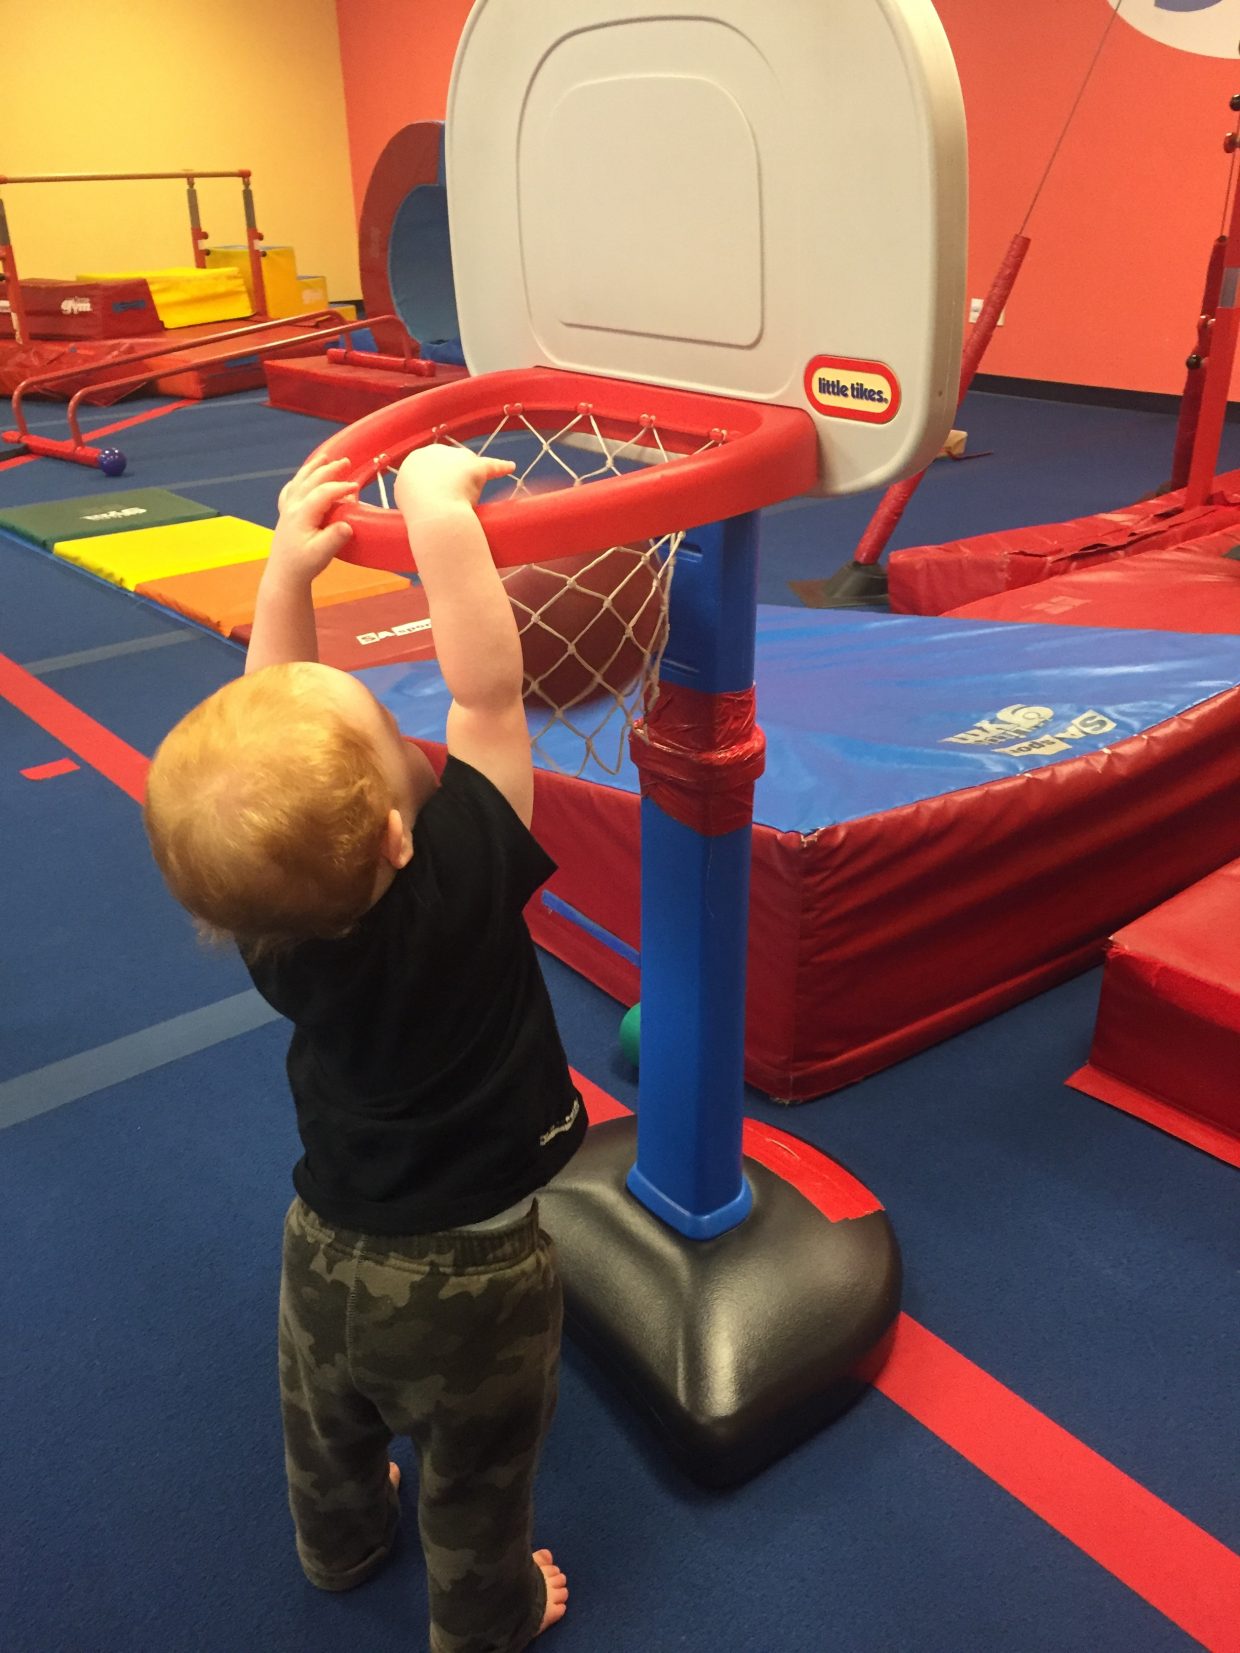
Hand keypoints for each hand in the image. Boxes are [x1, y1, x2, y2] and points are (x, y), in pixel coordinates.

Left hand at [269, 454, 359, 581]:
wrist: (284, 575)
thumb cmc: (304, 565)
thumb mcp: (321, 554)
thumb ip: (334, 538)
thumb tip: (348, 524)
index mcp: (301, 514)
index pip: (322, 493)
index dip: (339, 487)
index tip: (355, 487)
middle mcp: (293, 507)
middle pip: (311, 481)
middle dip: (329, 470)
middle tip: (346, 462)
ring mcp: (287, 509)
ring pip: (300, 481)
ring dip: (314, 468)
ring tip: (325, 458)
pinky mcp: (286, 514)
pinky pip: (291, 490)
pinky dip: (300, 479)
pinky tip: (304, 477)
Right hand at [394, 445, 515, 518]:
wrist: (434, 518)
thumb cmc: (422, 519)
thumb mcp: (410, 504)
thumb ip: (419, 494)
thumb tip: (430, 497)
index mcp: (414, 461)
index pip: (430, 466)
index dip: (438, 482)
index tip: (440, 496)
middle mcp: (433, 452)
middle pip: (449, 462)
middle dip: (453, 479)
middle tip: (452, 501)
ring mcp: (454, 457)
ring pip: (468, 466)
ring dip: (471, 481)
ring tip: (466, 501)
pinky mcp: (474, 465)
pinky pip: (491, 465)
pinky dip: (500, 467)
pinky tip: (510, 467)